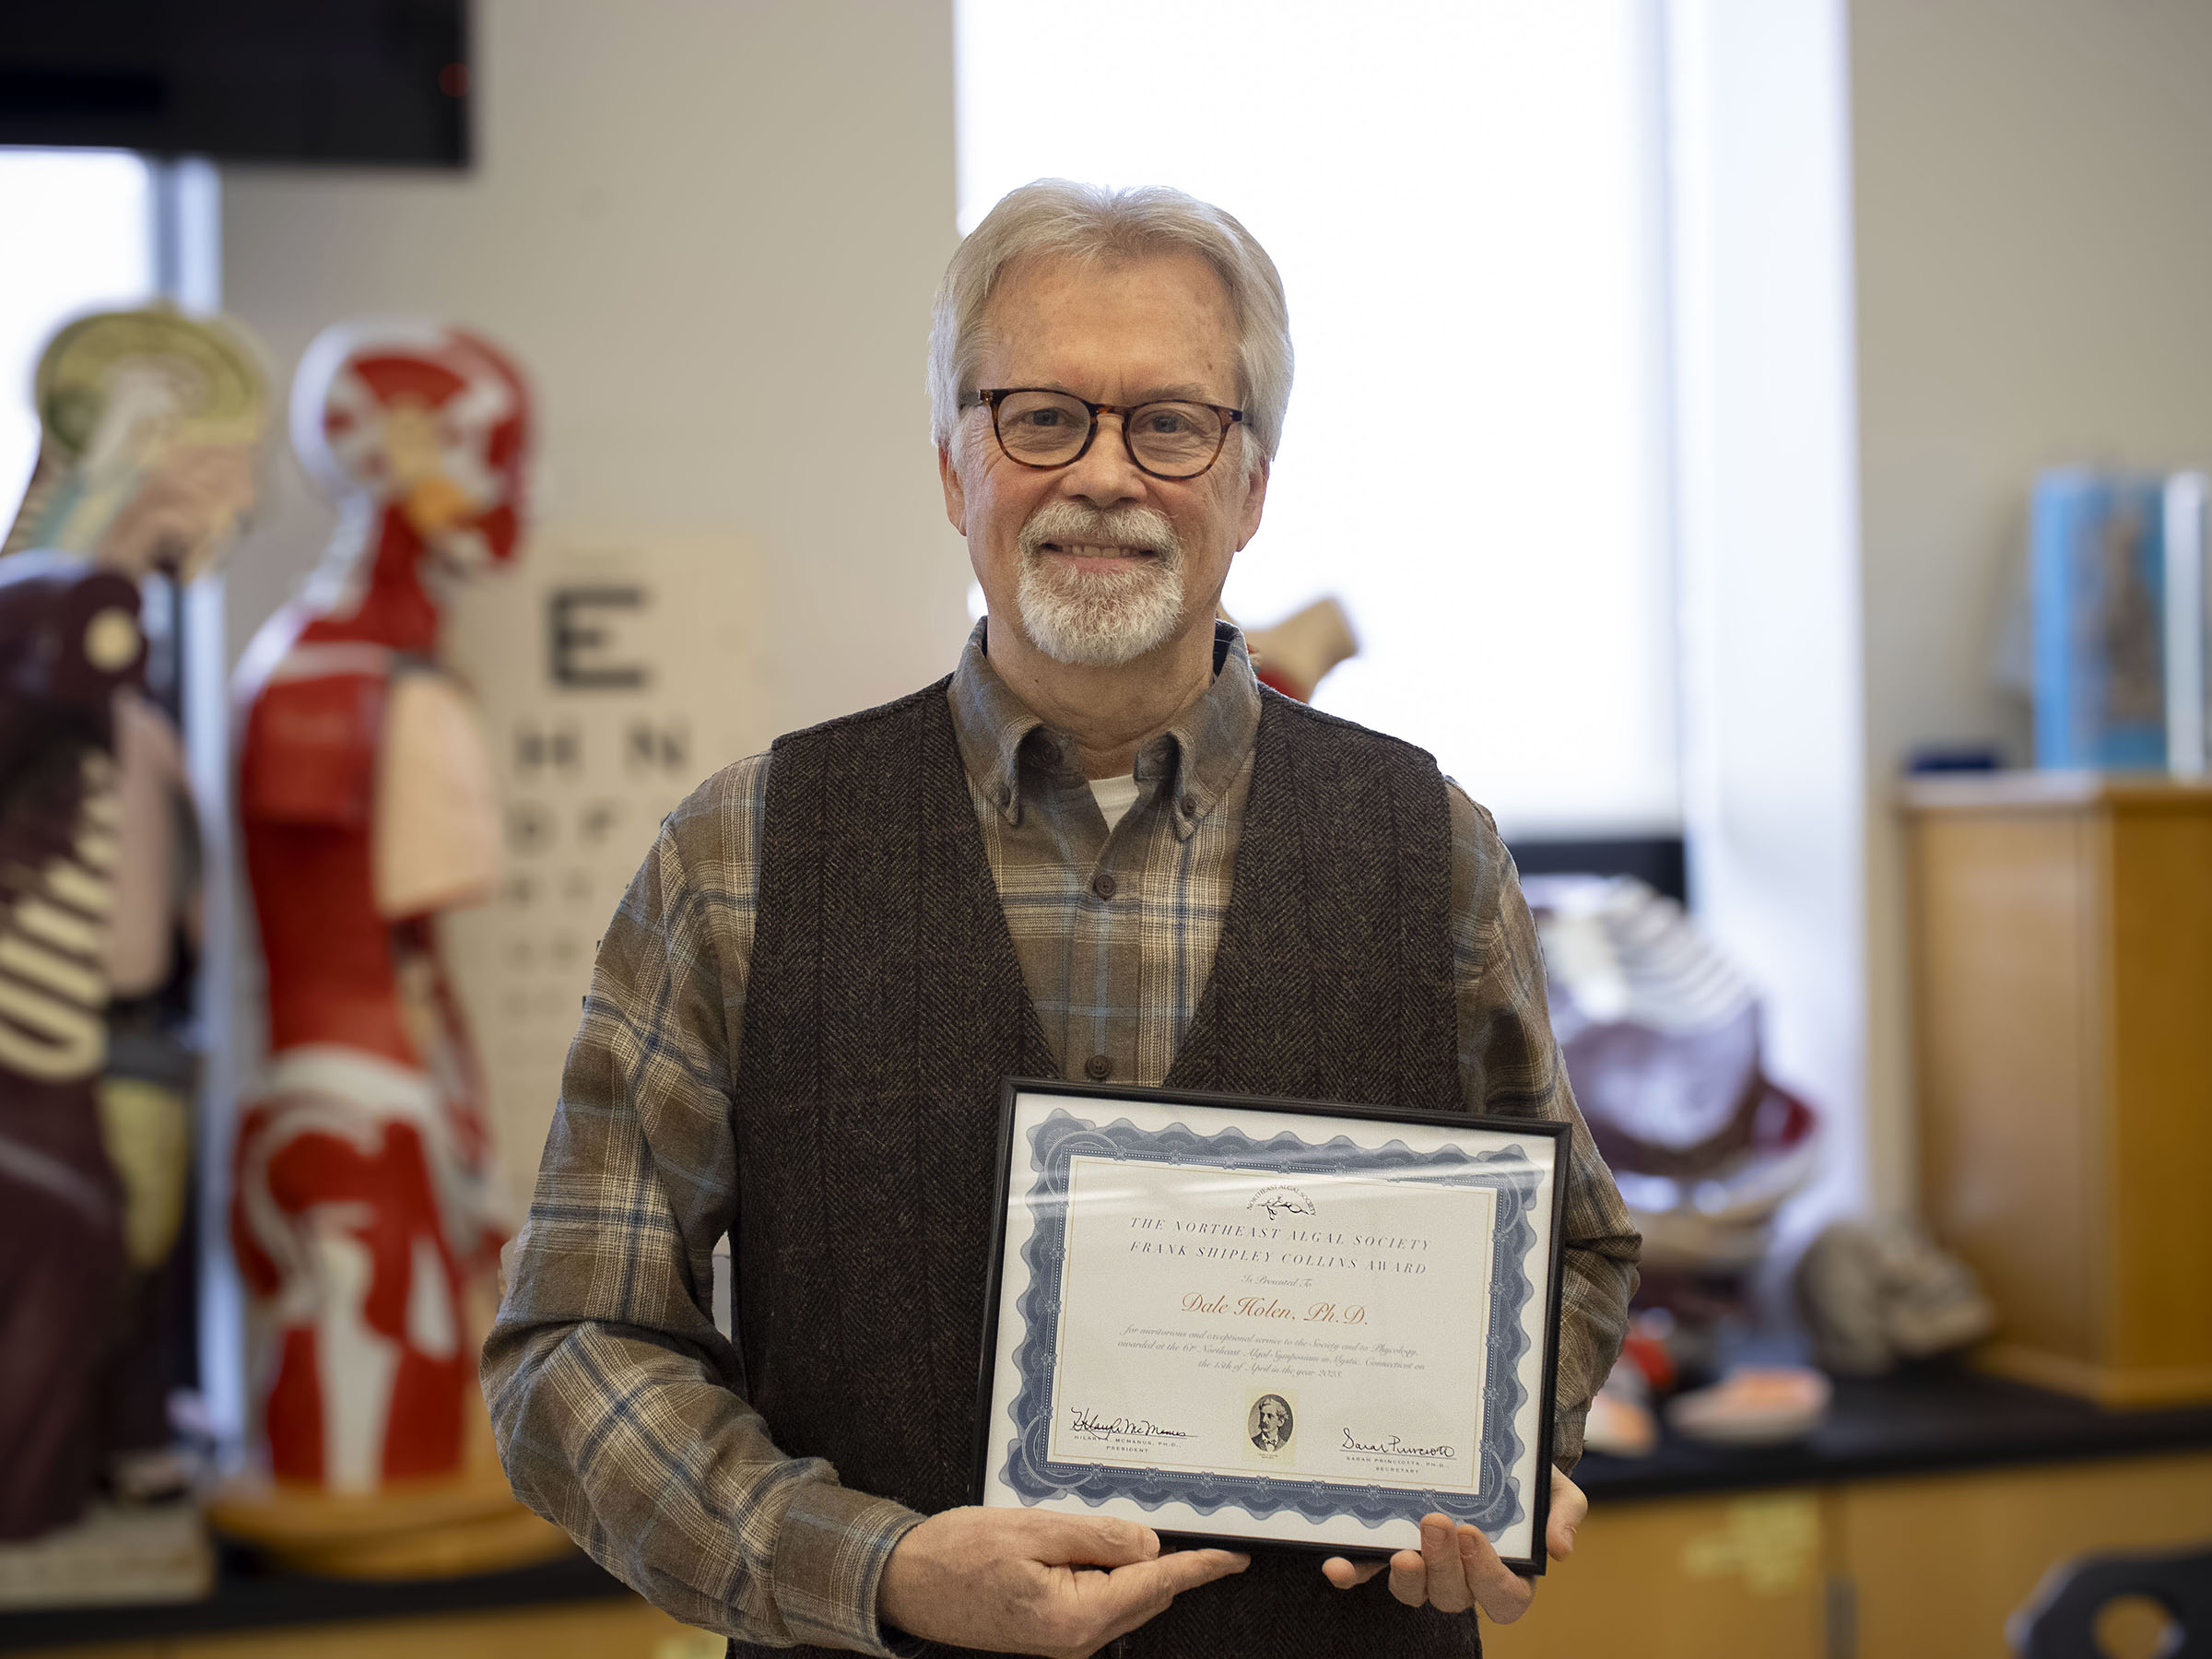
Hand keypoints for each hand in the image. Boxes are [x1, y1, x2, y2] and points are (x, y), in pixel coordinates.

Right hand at [878, 1506, 1248, 1657]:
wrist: (905, 1584)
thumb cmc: (958, 1555)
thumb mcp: (1032, 1528)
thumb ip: (1098, 1537)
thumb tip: (1152, 1547)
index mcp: (1078, 1616)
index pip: (1157, 1586)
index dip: (1199, 1567)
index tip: (1237, 1556)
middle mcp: (1078, 1638)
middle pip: (1146, 1594)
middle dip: (1173, 1563)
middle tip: (1196, 1523)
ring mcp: (1064, 1638)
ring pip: (1125, 1597)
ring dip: (1139, 1566)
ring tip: (1145, 1525)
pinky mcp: (1051, 1629)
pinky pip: (1099, 1598)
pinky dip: (1111, 1572)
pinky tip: (1100, 1544)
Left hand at [1318, 1467, 1586, 1623]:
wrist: (1488, 1449)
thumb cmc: (1526, 1479)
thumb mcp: (1556, 1490)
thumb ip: (1564, 1514)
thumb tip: (1560, 1550)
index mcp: (1507, 1573)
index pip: (1504, 1598)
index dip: (1488, 1577)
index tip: (1475, 1536)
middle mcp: (1463, 1578)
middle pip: (1452, 1596)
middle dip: (1443, 1566)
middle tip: (1436, 1523)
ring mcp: (1424, 1566)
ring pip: (1413, 1592)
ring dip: (1405, 1579)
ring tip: (1401, 1551)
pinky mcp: (1389, 1548)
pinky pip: (1368, 1570)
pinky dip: (1352, 1573)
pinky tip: (1337, 1565)